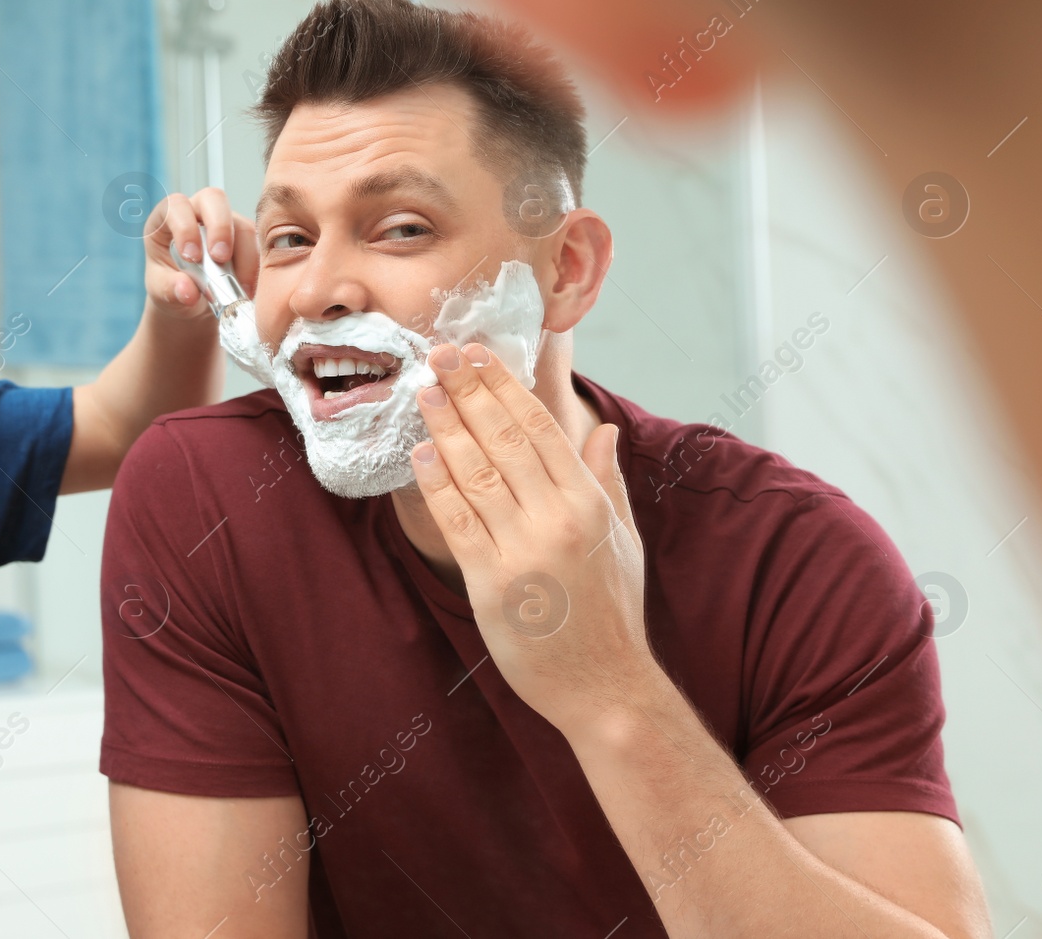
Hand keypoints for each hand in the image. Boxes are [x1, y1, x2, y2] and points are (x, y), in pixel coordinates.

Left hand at [141, 187, 258, 318]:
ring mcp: (224, 222)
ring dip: (244, 255)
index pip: (177, 206)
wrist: (189, 301)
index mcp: (167, 217)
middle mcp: (197, 213)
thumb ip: (169, 289)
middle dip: (221, 228)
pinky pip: (257, 245)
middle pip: (214, 199)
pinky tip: (248, 288)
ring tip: (239, 288)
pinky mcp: (244, 239)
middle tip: (221, 258)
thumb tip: (187, 292)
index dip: (186, 227)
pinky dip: (255, 267)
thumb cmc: (169, 286)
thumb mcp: (159, 291)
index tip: (192, 257)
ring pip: (241, 224)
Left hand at [409, 342, 654, 736]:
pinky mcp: (492, 584)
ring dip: (445, 428)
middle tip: (439, 356)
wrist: (605, 687)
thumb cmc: (613, 612)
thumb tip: (604, 429)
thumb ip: (607, 480)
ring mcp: (524, 550)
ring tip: (424, 393)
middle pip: (503, 439)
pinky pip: (457, 522)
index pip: (539, 428)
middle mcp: (557, 518)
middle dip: (468, 391)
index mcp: (589, 502)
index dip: (504, 386)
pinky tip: (420, 455)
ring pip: (476, 473)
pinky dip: (436, 485)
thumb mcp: (622, 538)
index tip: (477, 355)